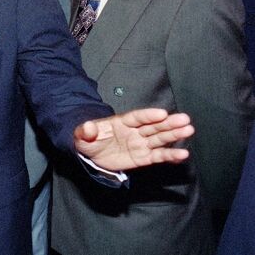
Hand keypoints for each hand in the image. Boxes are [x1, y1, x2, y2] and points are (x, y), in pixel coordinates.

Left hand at [74, 108, 193, 170]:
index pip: (137, 117)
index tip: (162, 113)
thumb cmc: (88, 140)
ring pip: (159, 139)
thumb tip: (88, 126)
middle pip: (153, 126)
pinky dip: (169, 156)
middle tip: (185, 120)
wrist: (90, 154)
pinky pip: (157, 156)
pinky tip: (183, 154)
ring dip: (174, 136)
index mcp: (121, 122)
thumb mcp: (81, 135)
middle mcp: (134, 131)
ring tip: (189, 131)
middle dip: (169, 123)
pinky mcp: (142, 157)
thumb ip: (85, 131)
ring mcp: (140, 144)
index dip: (149, 115)